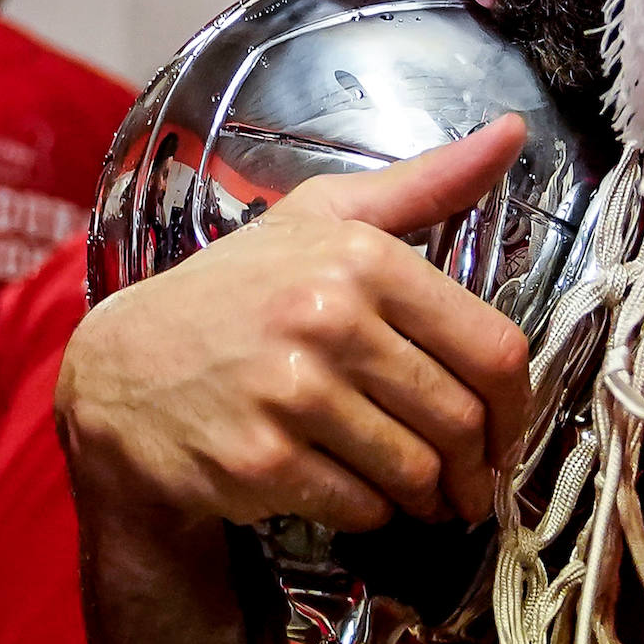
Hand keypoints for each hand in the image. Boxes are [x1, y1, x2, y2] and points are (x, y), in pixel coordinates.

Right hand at [56, 115, 529, 530]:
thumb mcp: (325, 214)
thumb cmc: (239, 288)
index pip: (492, 348)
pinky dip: (373, 511)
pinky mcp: (261, 462)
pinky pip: (362, 507)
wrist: (126, 367)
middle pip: (460, 419)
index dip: (517, 405)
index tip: (506, 428)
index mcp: (361, 257)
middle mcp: (330, 319)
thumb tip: (512, 131)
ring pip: (416, 472)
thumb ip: (427, 182)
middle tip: (470, 478)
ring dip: (430, 494)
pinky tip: (357, 491)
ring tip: (423, 490)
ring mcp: (293, 393)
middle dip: (477, 464)